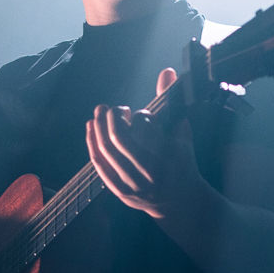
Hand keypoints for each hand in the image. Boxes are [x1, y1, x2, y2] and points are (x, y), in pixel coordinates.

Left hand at [85, 67, 199, 218]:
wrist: (180, 201)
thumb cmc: (182, 161)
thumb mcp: (182, 132)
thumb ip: (172, 101)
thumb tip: (166, 71)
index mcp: (171, 157)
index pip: (145, 129)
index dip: (139, 117)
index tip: (139, 114)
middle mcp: (151, 174)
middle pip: (120, 139)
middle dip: (112, 117)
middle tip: (114, 108)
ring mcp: (134, 186)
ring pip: (106, 151)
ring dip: (99, 126)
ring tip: (100, 111)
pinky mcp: (120, 193)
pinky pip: (98, 164)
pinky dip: (91, 142)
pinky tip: (91, 127)